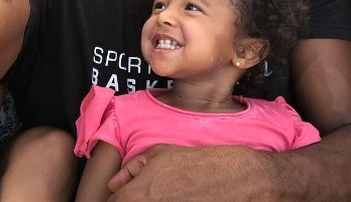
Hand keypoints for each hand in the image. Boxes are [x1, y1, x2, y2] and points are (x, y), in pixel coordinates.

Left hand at [106, 144, 269, 201]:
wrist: (236, 179)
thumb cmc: (198, 164)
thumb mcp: (161, 153)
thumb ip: (131, 168)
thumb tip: (114, 183)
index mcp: (136, 195)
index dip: (119, 198)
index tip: (128, 195)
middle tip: (151, 195)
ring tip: (169, 196)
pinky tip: (179, 200)